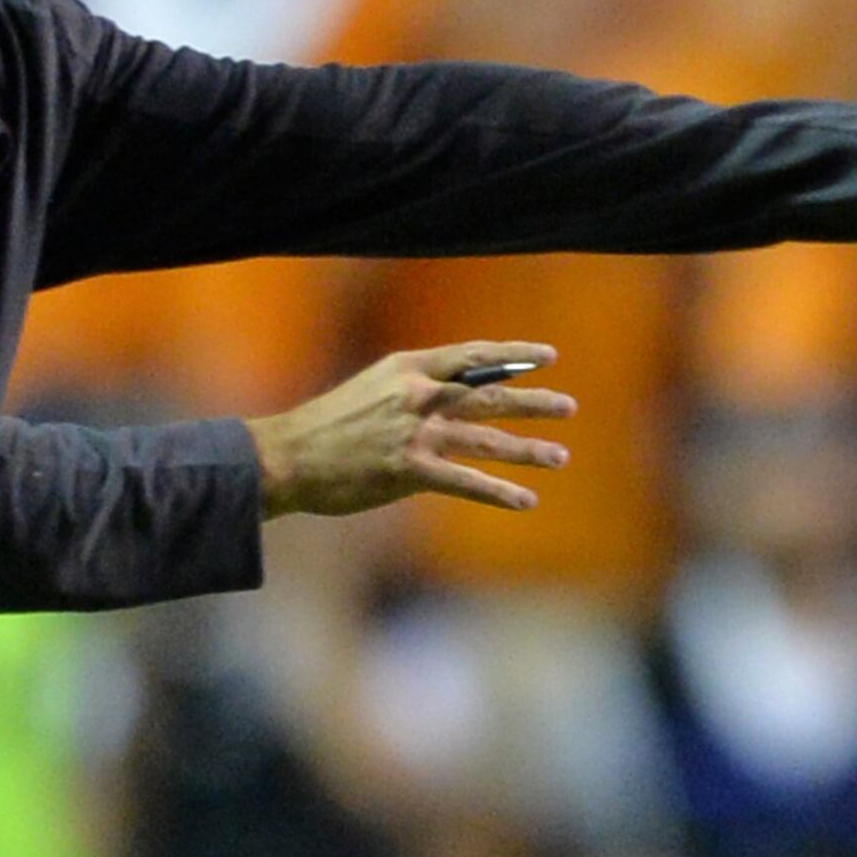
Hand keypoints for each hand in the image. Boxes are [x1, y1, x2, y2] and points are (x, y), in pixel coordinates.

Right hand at [248, 342, 576, 517]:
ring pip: (485, 440)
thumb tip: (452, 393)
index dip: (514, 355)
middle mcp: (418, 395)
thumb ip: (414, 388)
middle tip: (569, 407)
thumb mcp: (372, 388)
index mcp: (408, 368)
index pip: (474, 356)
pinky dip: (498, 492)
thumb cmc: (327, 424)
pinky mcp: (408, 470)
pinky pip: (465, 481)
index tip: (548, 356)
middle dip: (533, 401)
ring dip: (527, 450)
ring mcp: (415, 433)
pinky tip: (526, 501)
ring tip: (560, 457)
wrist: (288, 455)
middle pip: (489, 396)